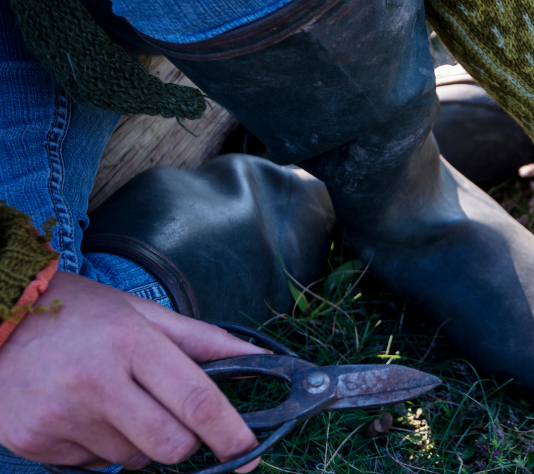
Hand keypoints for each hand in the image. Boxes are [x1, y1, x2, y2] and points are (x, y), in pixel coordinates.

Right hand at [0, 272, 267, 470]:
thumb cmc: (76, 314)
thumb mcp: (142, 313)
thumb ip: (204, 341)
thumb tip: (261, 359)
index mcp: (129, 342)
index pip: (196, 400)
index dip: (231, 433)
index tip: (249, 450)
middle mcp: (94, 381)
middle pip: (171, 445)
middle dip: (186, 442)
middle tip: (174, 417)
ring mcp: (60, 416)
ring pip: (134, 459)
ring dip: (139, 441)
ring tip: (113, 401)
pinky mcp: (34, 442)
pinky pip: (94, 466)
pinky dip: (100, 447)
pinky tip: (81, 413)